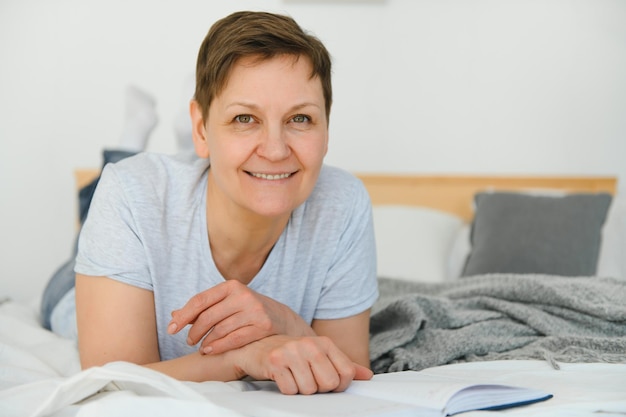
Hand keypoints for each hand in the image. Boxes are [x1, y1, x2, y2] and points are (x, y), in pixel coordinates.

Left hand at [168, 280, 313, 353]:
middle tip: (188, 341)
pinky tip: (210, 350)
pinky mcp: (263, 326)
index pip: (200, 300)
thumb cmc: (246, 310)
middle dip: (194, 332)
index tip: (171, 329)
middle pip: (208, 316)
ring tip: (200, 347)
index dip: (183, 316)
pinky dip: (219, 347)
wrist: (280, 317)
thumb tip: (173, 315)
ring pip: (220, 329)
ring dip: (205, 342)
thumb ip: (202, 309)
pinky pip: (234, 339)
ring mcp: (254, 311)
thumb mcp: (226, 303)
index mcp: (231, 286)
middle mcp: (243, 296)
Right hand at [235, 335, 372, 394]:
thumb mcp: (320, 355)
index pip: (347, 374)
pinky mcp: (275, 362)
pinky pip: (289, 390)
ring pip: (308, 389)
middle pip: (329, 384)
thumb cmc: (292, 353)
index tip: (327, 382)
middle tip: (307, 379)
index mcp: (325, 343)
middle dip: (319, 389)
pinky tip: (283, 378)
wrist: (258, 345)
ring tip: (294, 377)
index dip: (339, 385)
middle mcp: (310, 344)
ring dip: (300, 390)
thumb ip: (344, 365)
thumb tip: (367, 375)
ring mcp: (292, 352)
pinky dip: (286, 389)